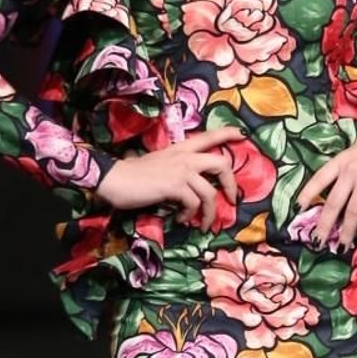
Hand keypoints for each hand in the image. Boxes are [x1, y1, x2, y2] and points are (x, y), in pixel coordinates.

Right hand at [96, 127, 239, 227]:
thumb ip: (178, 171)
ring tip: (203, 224)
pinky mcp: (175, 185)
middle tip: (231, 199)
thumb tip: (191, 191)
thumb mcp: (160, 165)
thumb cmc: (133, 175)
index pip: (209, 136)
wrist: (114, 178)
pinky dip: (190, 215)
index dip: (228, 134)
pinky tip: (181, 219)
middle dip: (232, 184)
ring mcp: (181, 170)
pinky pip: (194, 203)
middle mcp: (185, 157)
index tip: (242, 135)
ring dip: (209, 212)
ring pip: (210, 192)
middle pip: (222, 163)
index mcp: (181, 149)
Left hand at [296, 126, 356, 249]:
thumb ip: (347, 159)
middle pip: (333, 202)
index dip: (307, 194)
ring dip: (347, 231)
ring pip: (353, 210)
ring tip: (341, 247)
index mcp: (341, 160)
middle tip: (318, 242)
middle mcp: (351, 170)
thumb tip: (339, 168)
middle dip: (324, 225)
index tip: (297, 209)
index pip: (319, 179)